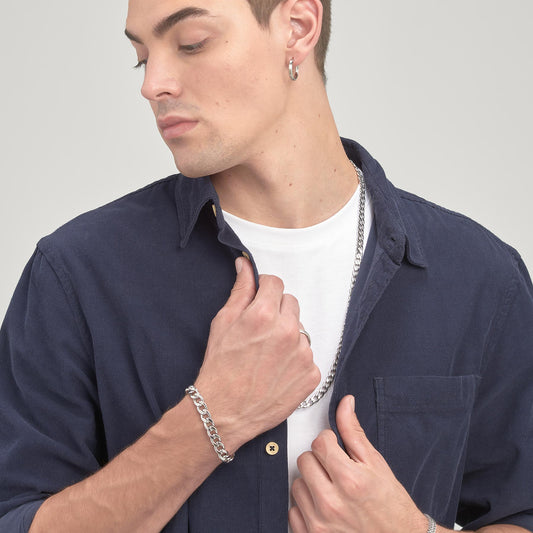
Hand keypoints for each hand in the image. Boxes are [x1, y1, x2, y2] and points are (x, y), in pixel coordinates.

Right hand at [195, 257, 320, 449]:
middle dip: (277, 311)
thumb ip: (240, 291)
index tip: (260, 300)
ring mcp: (302, 354)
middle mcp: (287, 331)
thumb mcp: (223, 324)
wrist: (224, 413)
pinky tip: (277, 371)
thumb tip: (245, 266)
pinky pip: (307, 356)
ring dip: (287, 336)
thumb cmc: (219, 369)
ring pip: (300, 330)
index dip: (265, 290)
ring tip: (267, 356)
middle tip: (260, 331)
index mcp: (264, 315)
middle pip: (291, 303)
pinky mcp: (311, 375)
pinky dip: (295, 360)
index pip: (275, 283)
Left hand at [289, 395, 427, 532]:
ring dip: (310, 484)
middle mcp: (331, 503)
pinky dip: (305, 508)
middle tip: (335, 470)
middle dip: (318, 461)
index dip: (328, 442)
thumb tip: (345, 403)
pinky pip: (292, 512)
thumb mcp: (375, 464)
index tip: (336, 449)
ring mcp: (319, 524)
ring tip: (331, 490)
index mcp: (349, 480)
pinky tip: (323, 508)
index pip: (319, 443)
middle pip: (304, 461)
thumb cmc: (390, 505)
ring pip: (296, 485)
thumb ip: (353, 432)